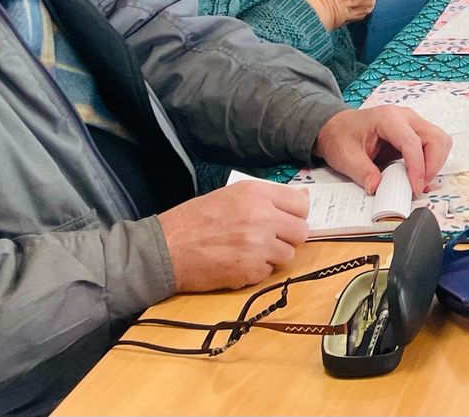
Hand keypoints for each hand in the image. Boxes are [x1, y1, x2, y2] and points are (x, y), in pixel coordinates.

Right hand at [157, 181, 309, 291]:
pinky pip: (268, 273)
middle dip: (288, 237)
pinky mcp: (250, 271)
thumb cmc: (193, 220)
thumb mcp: (230, 196)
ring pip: (287, 255)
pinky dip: (255, 271)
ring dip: (273, 256)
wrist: (165, 250)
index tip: (285, 220)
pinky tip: (236, 264)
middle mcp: (263, 218)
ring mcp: (258, 246)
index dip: (295, 214)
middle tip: (269, 239)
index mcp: (257, 194)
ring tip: (248, 252)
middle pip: (301, 232)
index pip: (302, 204)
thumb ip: (267, 197)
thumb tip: (303, 196)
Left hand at [315, 106, 452, 195]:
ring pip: (439, 141)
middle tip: (418, 187)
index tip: (415, 188)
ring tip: (419, 182)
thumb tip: (377, 188)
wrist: (337, 127)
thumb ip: (362, 172)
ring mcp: (413, 123)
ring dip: (435, 163)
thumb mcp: (345, 156)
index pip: (412, 142)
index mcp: (388, 118)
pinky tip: (419, 175)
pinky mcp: (415, 132)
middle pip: (435, 138)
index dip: (417, 167)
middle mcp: (406, 117)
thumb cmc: (340, 137)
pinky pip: (434, 145)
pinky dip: (432, 162)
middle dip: (432, 165)